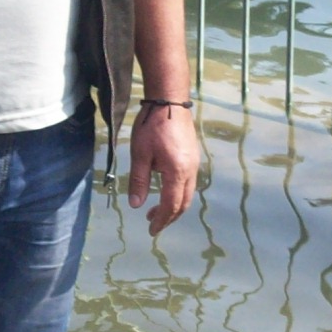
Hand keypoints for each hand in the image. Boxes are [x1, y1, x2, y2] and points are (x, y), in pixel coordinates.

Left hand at [127, 101, 198, 235]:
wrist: (170, 102)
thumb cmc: (151, 126)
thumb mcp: (140, 154)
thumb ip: (139, 181)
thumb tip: (136, 205)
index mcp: (177, 172)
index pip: (171, 205)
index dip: (161, 220)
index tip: (150, 230)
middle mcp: (190, 171)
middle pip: (184, 203)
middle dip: (169, 217)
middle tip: (153, 224)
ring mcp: (194, 163)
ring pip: (188, 193)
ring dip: (174, 206)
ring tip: (157, 210)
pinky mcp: (193, 156)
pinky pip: (189, 183)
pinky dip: (178, 194)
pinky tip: (166, 190)